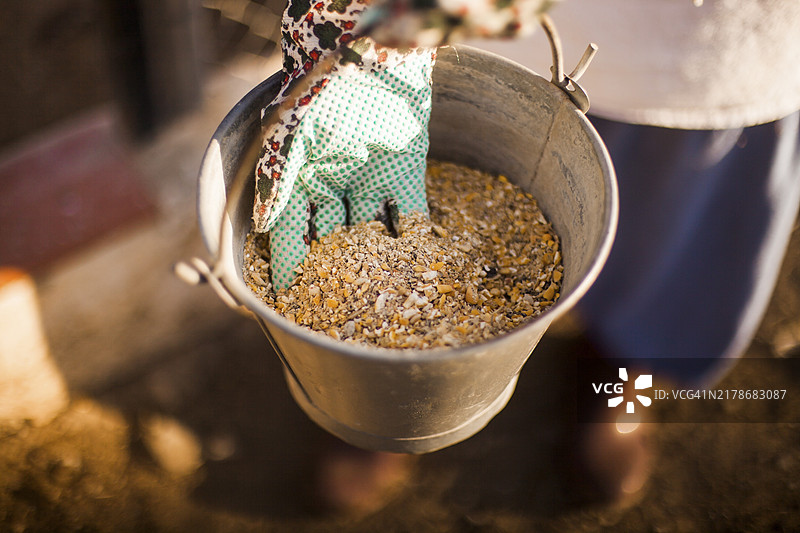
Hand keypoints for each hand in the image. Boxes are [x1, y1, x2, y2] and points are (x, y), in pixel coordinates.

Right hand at [266, 49, 433, 288]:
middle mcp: (332, 184)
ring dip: (375, 264)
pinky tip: (420, 267)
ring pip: (370, 232)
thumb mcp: (292, 133)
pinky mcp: (404, 171)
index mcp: (299, 177)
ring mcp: (368, 178)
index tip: (291, 299)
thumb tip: (262, 223)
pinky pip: (409, 211)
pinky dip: (414, 237)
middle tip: (341, 311)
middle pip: (330, 239)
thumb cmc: (321, 87)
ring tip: (383, 300)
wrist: (371, 48)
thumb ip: (278, 178)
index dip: (289, 265)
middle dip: (334, 273)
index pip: (289, 231)